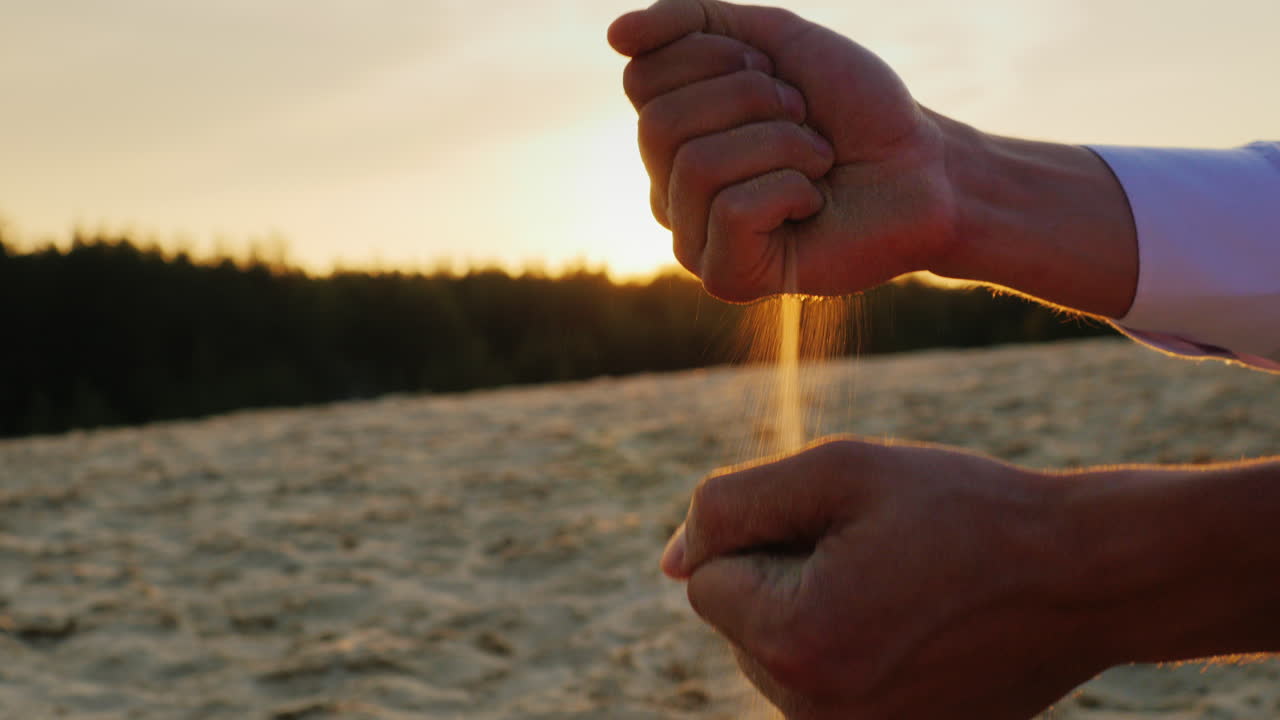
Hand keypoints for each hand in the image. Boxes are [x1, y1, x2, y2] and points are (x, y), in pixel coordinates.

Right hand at [609, 0, 958, 301]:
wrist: (924, 168)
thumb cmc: (854, 109)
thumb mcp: (773, 37)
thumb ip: (693, 22)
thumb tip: (614, 35)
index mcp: (671, 135)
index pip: (641, 79)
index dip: (719, 58)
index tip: (777, 74)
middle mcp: (669, 189)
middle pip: (658, 124)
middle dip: (751, 101)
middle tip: (803, 118)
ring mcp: (693, 239)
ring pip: (696, 165)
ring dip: (780, 144)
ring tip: (817, 161)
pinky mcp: (726, 279)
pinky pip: (730, 211)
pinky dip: (790, 189)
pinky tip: (814, 204)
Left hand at [661, 438, 1104, 718]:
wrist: (1083, 577)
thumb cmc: (963, 510)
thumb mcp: (838, 471)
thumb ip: (730, 506)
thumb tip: (670, 561)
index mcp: (794, 645)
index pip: (705, 578)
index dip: (766, 533)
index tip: (845, 528)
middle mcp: (814, 714)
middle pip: (738, 620)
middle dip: (786, 574)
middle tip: (880, 554)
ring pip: (776, 651)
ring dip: (817, 608)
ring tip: (902, 586)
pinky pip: (822, 681)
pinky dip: (850, 644)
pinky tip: (914, 622)